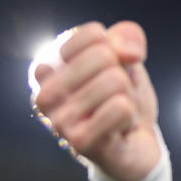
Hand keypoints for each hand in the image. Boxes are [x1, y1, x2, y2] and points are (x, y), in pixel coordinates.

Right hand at [31, 21, 160, 180]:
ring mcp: (58, 119)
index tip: (111, 73)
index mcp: (48, 68)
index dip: (117, 51)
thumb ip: (127, 38)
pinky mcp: (78, 141)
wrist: (136, 146)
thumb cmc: (123, 98)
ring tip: (116, 115)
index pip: (92, 34)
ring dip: (128, 98)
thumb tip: (128, 51)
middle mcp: (44, 93)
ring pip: (114, 81)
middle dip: (124, 76)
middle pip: (103, 55)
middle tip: (116, 98)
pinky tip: (119, 130)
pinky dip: (131, 116)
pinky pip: (121, 107)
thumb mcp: (129, 60)